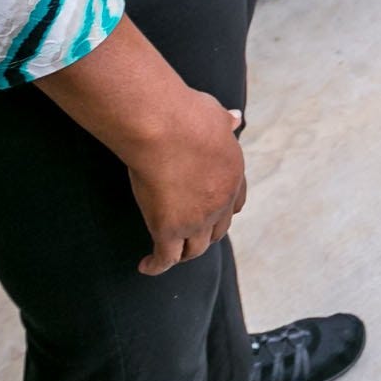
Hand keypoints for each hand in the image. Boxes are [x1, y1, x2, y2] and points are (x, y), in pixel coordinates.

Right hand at [122, 93, 247, 274]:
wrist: (166, 127)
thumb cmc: (186, 114)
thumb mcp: (215, 114)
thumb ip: (223, 121)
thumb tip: (235, 117)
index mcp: (233, 173)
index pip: (235, 202)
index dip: (224, 210)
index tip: (215, 212)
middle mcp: (220, 200)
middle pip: (217, 230)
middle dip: (206, 234)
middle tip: (190, 236)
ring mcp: (197, 219)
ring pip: (194, 249)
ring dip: (183, 253)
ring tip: (171, 254)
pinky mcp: (169, 229)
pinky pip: (165, 258)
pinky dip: (155, 265)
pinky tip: (145, 266)